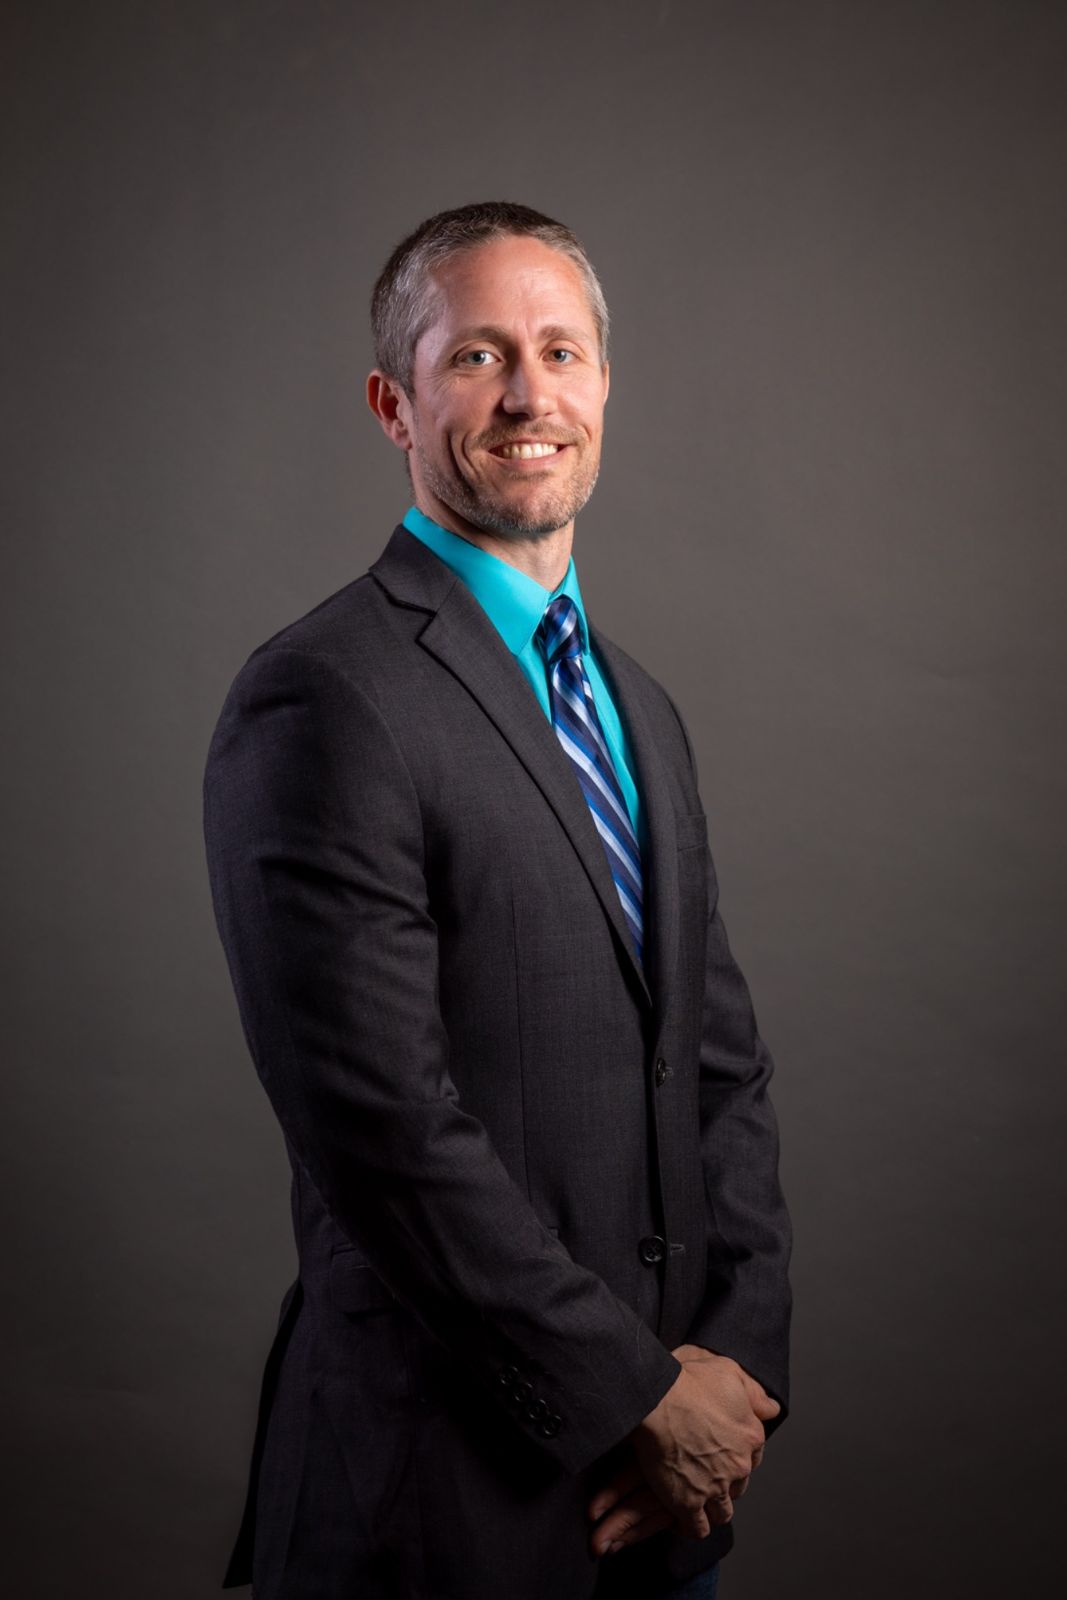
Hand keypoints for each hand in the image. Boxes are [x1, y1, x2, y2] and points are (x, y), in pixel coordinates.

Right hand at [586, 1346, 778, 1558]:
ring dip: (712, 1508)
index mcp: (751, 1435)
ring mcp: (715, 1487)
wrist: (657, 1398)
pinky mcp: (688, 1502)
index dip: (738, 1457)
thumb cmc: (689, 1381)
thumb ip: (754, 1393)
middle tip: (706, 1474)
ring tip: (697, 1500)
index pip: (754, 1458)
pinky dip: (692, 1527)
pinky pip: (698, 1528)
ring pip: (722, 1512)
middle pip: (739, 1486)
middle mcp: (738, 1465)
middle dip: (726, 1483)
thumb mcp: (729, 1373)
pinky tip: (682, 1518)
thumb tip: (772, 1409)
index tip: (723, 1455)